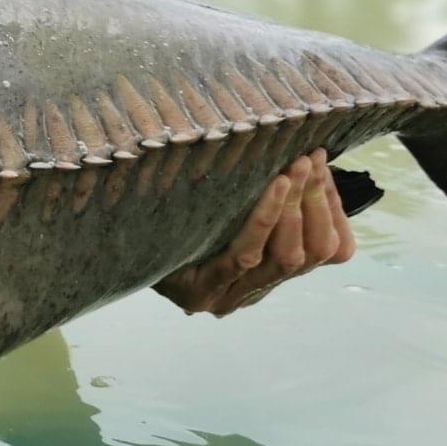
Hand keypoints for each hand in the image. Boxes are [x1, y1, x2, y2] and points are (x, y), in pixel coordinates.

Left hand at [154, 149, 355, 315]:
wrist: (114, 242)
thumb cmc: (175, 213)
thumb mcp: (225, 204)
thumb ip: (260, 193)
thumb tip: (304, 148)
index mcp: (271, 274)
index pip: (331, 249)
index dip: (332, 207)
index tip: (322, 166)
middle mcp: (256, 292)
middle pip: (314, 252)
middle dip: (316, 201)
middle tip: (309, 158)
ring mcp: (230, 298)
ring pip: (287, 257)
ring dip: (297, 206)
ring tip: (296, 166)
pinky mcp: (202, 293)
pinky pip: (244, 255)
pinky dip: (263, 219)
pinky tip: (273, 186)